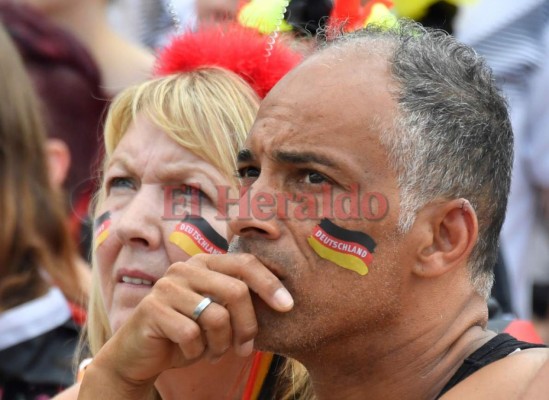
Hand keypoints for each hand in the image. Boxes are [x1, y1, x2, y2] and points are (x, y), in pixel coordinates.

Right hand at [79, 253, 292, 397]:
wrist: (139, 355)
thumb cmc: (186, 333)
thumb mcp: (217, 313)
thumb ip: (238, 301)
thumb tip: (283, 300)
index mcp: (205, 263)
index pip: (245, 264)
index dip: (270, 284)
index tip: (288, 306)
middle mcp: (186, 268)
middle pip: (236, 292)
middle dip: (248, 326)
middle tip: (245, 348)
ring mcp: (167, 286)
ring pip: (216, 317)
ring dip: (221, 344)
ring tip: (213, 352)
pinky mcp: (152, 309)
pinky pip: (192, 335)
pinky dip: (197, 352)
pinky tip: (190, 353)